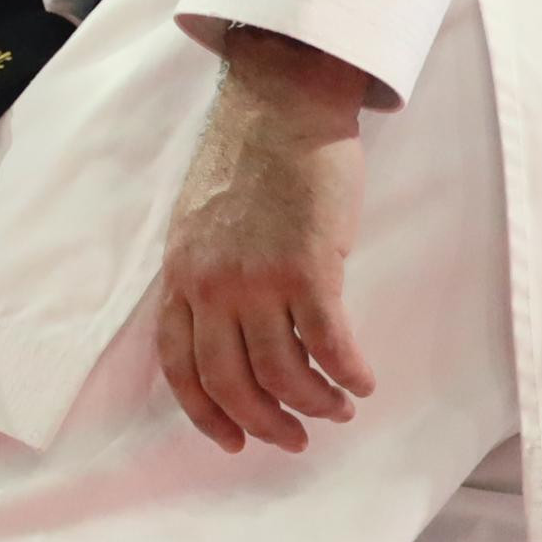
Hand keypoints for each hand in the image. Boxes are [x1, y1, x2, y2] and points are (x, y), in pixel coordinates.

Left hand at [151, 25, 384, 454]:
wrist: (282, 100)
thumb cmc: (250, 155)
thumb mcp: (201, 220)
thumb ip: (207, 274)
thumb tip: (232, 329)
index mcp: (181, 272)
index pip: (179, 365)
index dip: (205, 413)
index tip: (233, 441)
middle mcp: (211, 283)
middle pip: (229, 382)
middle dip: (264, 424)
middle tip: (295, 440)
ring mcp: (257, 278)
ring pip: (282, 373)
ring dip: (314, 404)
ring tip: (339, 408)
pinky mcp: (308, 267)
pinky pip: (328, 344)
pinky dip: (347, 373)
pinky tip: (362, 380)